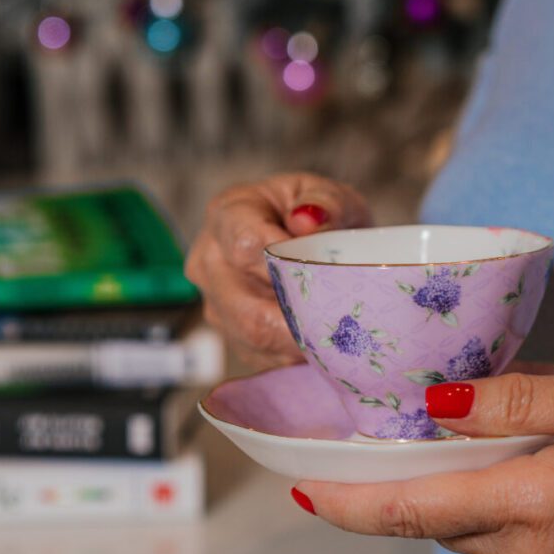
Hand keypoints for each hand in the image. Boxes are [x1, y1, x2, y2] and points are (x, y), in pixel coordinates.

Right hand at [185, 173, 371, 368]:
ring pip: (255, 338)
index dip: (287, 266)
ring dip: (301, 341)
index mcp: (227, 214)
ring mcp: (216, 304)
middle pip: (247, 307)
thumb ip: (325, 202)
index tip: (326, 272)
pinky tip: (324, 343)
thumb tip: (306, 220)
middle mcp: (209, 262)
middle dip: (299, 318)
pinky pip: (263, 357)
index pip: (246, 247)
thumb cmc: (318, 215)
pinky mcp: (231, 337)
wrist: (309, 241)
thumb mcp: (330, 196)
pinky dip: (297, 355)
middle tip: (343, 321)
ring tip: (339, 332)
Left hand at [293, 368, 553, 553]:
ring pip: (474, 535)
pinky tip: (548, 480)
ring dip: (466, 495)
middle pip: (438, 520)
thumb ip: (517, 402)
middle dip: (412, 483)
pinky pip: (511, 551)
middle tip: (400, 436)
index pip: (413, 511)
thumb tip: (437, 404)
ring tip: (499, 445)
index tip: (299, 490)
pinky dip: (505, 514)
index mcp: (535, 507)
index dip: (348, 504)